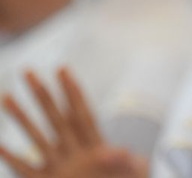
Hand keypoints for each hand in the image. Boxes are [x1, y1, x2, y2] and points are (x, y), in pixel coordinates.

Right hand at [0, 68, 146, 177]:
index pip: (82, 114)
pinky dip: (11, 157)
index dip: (73, 93)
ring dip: (22, 119)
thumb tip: (120, 153)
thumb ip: (125, 165)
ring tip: (6, 97)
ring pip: (36, 139)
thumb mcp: (132, 176)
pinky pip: (25, 169)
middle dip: (43, 95)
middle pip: (56, 118)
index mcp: (96, 148)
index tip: (62, 69)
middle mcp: (74, 154)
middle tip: (27, 72)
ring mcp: (59, 169)